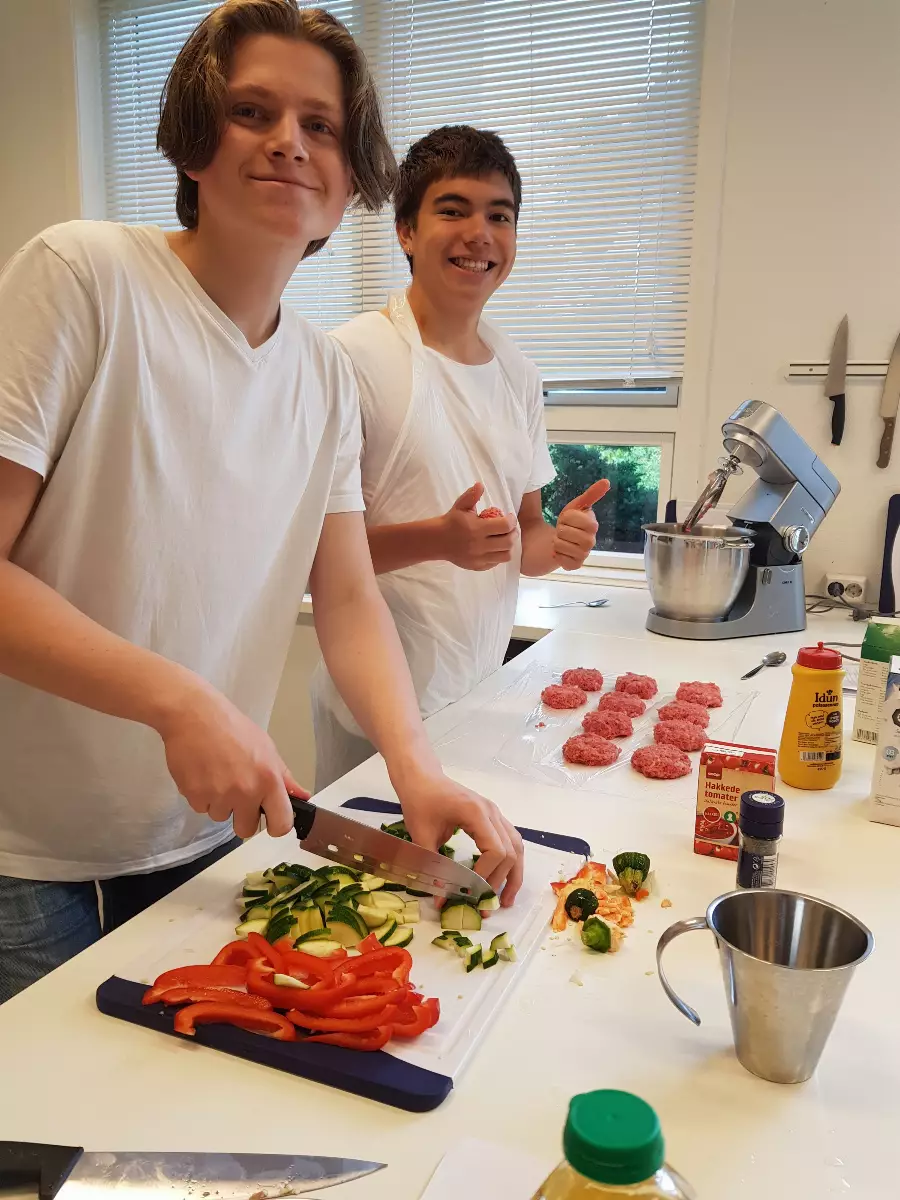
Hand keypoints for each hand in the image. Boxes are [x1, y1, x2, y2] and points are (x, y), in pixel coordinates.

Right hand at [155, 680, 309, 839]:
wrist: (194, 715)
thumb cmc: (233, 728)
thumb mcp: (267, 748)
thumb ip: (284, 777)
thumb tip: (302, 796)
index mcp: (269, 780)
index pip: (281, 824)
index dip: (276, 826)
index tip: (271, 820)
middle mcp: (246, 792)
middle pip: (246, 830)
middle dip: (242, 816)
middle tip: (237, 792)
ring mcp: (218, 796)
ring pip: (221, 816)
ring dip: (219, 802)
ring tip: (216, 774)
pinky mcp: (194, 796)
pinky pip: (201, 808)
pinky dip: (201, 795)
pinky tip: (203, 772)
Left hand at [396, 768, 524, 905]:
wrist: (421, 777)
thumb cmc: (420, 801)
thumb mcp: (422, 835)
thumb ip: (433, 866)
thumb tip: (441, 900)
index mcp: (476, 813)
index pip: (496, 850)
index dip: (486, 875)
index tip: (470, 891)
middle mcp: (492, 813)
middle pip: (511, 851)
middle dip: (501, 881)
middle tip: (488, 905)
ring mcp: (495, 813)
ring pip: (516, 846)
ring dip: (513, 874)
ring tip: (505, 899)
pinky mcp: (492, 817)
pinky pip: (509, 840)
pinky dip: (509, 861)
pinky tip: (503, 877)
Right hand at [438, 482, 517, 570]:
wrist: (437, 540)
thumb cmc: (451, 521)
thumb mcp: (460, 506)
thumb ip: (472, 495)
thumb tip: (481, 485)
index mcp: (477, 528)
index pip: (504, 526)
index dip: (511, 521)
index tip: (510, 517)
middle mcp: (479, 545)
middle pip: (508, 542)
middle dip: (513, 534)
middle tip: (510, 529)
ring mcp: (479, 558)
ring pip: (505, 555)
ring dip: (508, 546)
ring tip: (504, 539)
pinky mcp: (477, 566)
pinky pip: (496, 563)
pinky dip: (498, 555)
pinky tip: (495, 548)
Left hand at [552, 478, 609, 568]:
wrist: (558, 540)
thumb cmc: (568, 522)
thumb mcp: (576, 506)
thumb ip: (591, 494)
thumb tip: (606, 481)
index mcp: (592, 525)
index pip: (576, 518)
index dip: (567, 516)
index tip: (567, 517)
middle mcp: (591, 541)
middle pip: (567, 533)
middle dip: (560, 529)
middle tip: (562, 530)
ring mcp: (584, 554)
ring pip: (562, 546)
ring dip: (556, 542)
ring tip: (560, 540)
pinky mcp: (575, 565)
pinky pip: (562, 559)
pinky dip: (556, 554)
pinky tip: (559, 552)